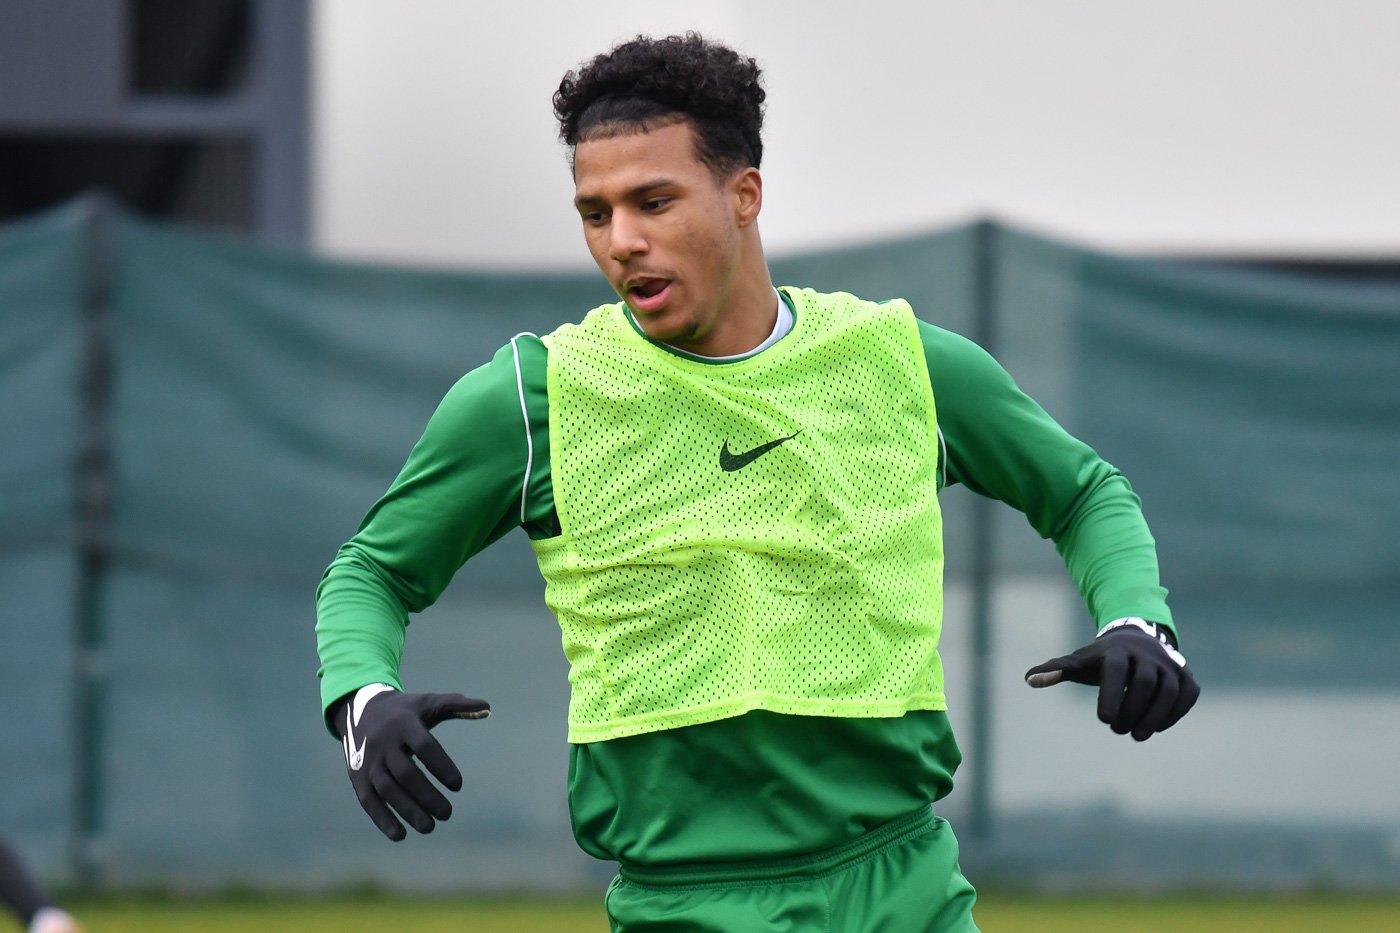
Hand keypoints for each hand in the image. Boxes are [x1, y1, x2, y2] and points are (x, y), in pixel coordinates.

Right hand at [332, 684, 490, 840]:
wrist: (359, 709)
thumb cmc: (405, 711)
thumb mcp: (428, 702)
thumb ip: (457, 705)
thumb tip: (487, 706)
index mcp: (404, 724)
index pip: (424, 746)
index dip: (441, 765)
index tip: (458, 785)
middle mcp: (384, 743)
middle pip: (405, 773)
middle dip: (426, 795)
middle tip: (447, 814)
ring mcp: (368, 761)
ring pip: (387, 789)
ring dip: (406, 810)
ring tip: (429, 827)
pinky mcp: (357, 777)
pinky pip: (369, 800)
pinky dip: (382, 819)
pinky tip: (400, 835)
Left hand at [1024, 618, 1198, 740]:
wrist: (1136, 640)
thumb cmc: (1101, 659)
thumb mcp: (1079, 662)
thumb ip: (1056, 670)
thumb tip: (1029, 680)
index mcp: (1117, 650)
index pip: (1116, 671)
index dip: (1111, 695)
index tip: (1103, 720)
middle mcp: (1147, 655)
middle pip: (1145, 683)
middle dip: (1132, 710)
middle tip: (1117, 730)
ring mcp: (1169, 664)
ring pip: (1169, 690)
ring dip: (1155, 717)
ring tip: (1137, 735)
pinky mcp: (1186, 676)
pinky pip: (1187, 695)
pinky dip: (1174, 713)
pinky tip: (1157, 727)